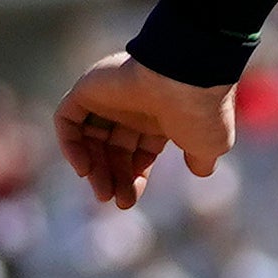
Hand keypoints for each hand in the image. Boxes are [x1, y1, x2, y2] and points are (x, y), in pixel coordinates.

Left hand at [54, 53, 234, 210]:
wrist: (187, 75)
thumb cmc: (202, 111)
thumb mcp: (210, 144)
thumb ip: (201, 159)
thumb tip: (201, 170)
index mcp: (161, 117)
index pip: (138, 152)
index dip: (133, 177)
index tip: (130, 199)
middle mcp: (134, 106)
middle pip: (113, 149)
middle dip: (113, 177)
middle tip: (114, 201)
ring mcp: (109, 96)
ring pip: (89, 138)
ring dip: (93, 168)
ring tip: (102, 193)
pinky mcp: (88, 87)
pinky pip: (67, 120)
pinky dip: (70, 145)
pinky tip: (84, 169)